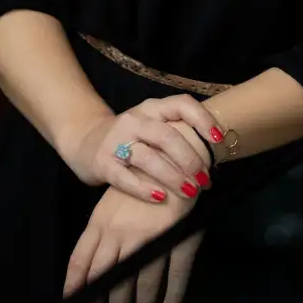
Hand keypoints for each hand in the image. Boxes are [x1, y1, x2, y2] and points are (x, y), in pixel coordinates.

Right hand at [57, 94, 218, 203]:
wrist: (84, 140)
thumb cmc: (131, 137)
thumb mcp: (152, 126)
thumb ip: (176, 133)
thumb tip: (214, 154)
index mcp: (153, 108)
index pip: (182, 104)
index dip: (203, 120)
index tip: (218, 140)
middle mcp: (135, 119)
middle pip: (167, 135)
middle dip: (190, 159)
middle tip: (205, 179)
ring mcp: (117, 140)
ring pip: (148, 157)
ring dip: (173, 176)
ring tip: (190, 192)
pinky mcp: (103, 163)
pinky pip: (125, 177)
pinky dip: (144, 188)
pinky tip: (160, 198)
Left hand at [64, 186, 204, 302]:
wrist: (175, 149)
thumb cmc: (141, 174)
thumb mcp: (113, 200)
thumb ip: (101, 232)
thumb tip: (93, 267)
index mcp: (100, 220)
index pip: (81, 260)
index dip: (78, 286)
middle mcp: (121, 232)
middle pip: (110, 279)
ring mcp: (149, 236)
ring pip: (140, 283)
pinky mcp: (177, 236)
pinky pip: (174, 277)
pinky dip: (170, 300)